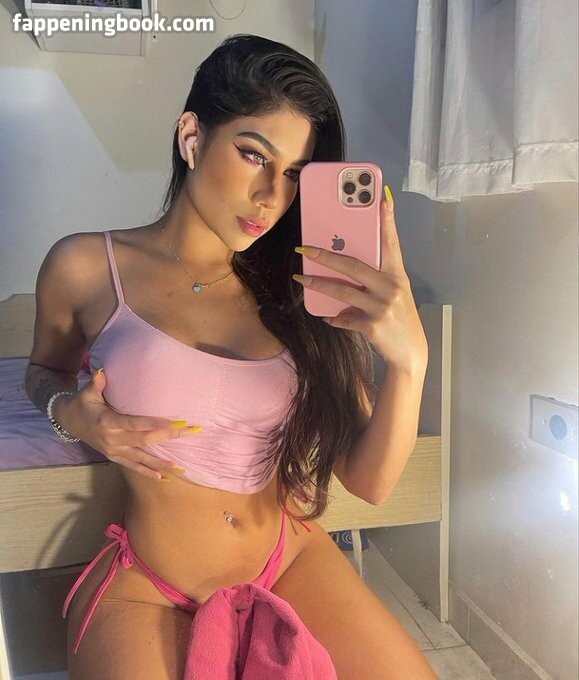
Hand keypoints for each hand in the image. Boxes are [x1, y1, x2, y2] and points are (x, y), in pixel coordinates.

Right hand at [56, 369, 201, 479]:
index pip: (135, 424)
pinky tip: (164, 477)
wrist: (69, 422)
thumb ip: (97, 384)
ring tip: (181, 466)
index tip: (176, 422)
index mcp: (108, 422)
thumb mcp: (87, 393)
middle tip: (191, 431)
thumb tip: (102, 371)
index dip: (155, 423)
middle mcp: (113, 440)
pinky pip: (134, 467)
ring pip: (142, 458)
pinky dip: (148, 472)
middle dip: (169, 436)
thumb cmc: (83, 404)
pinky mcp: (115, 457)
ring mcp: (115, 451)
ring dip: (162, 462)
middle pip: (146, 440)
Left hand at [293, 186, 427, 369]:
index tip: (382, 196)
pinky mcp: (373, 325)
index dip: (387, 219)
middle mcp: (391, 287)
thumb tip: (344, 269)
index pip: (392, 242)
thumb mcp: (395, 293)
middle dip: (325, 255)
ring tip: (301, 278)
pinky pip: (344, 317)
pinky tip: (330, 316)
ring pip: (342, 291)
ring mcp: (382, 306)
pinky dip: (335, 317)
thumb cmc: (400, 318)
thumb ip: (375, 280)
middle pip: (352, 265)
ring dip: (318, 284)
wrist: (410, 352)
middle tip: (304, 248)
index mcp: (397, 275)